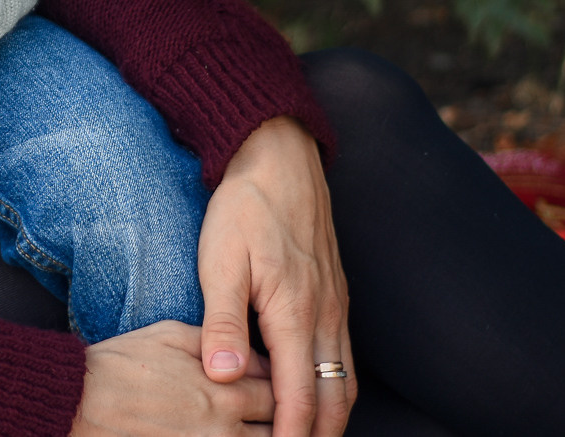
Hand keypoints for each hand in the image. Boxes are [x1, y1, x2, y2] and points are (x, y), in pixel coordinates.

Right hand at [71, 321, 274, 436]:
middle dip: (279, 416)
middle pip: (278, 427)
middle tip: (269, 408)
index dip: (280, 384)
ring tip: (257, 423)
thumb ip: (215, 342)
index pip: (278, 390)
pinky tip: (230, 433)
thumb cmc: (121, 365)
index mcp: (224, 389)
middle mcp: (225, 427)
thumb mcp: (169, 335)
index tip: (273, 380)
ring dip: (265, 433)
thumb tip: (248, 353)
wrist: (78, 403)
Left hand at [198, 117, 354, 436]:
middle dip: (318, 435)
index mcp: (294, 314)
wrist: (279, 157)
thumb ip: (222, 322)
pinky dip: (335, 387)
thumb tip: (224, 378)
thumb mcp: (219, 261)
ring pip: (345, 381)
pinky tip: (314, 393)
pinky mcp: (335, 294)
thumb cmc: (243, 208)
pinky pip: (343, 356)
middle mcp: (325, 316)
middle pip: (334, 400)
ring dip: (331, 416)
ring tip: (306, 436)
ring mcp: (335, 305)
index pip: (300, 398)